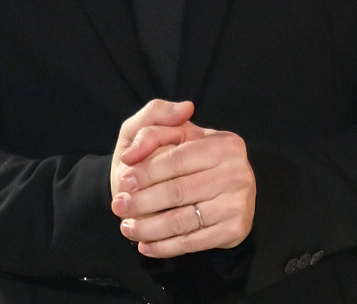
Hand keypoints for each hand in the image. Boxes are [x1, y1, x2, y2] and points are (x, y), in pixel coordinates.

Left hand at [111, 99, 255, 257]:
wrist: (216, 191)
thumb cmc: (183, 157)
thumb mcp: (167, 133)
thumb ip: (158, 121)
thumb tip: (178, 109)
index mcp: (223, 143)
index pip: (177, 159)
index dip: (147, 171)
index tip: (124, 180)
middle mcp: (237, 172)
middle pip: (178, 191)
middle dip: (142, 201)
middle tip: (118, 206)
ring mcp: (238, 202)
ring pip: (183, 220)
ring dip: (149, 228)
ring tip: (126, 228)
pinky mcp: (235, 229)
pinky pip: (194, 242)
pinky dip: (166, 247)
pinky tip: (146, 246)